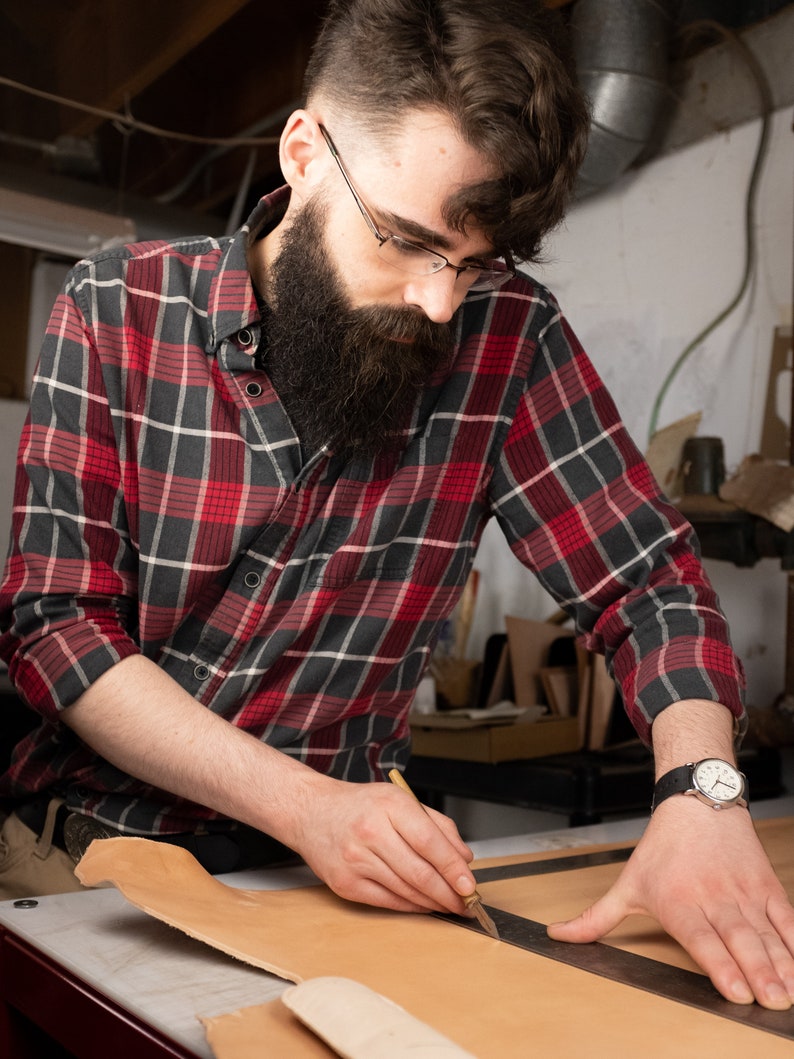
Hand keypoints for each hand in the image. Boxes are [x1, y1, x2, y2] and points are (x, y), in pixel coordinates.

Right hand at [289, 775, 476, 914]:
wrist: (311, 812)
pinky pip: (387, 902)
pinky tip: (423, 904)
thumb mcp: (400, 800)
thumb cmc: (359, 806)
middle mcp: (371, 832)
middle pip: (420, 873)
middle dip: (449, 893)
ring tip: (449, 904)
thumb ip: (437, 825)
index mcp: (390, 806)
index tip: (469, 884)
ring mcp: (355, 860)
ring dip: (433, 903)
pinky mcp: (345, 884)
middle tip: (466, 903)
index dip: (453, 868)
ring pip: (406, 891)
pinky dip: (410, 907)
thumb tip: (463, 859)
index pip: (430, 842)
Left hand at [547, 799, 793, 1009]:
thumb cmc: (663, 847)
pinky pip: (786, 917)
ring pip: (766, 933)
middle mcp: (713, 898)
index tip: (736, 993)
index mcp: (679, 902)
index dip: (720, 967)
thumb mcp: (628, 882)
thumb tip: (558, 937)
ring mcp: (743, 892)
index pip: (702, 939)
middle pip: (739, 940)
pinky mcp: (766, 886)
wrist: (697, 802)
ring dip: (781, 965)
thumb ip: (596, 918)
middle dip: (758, 974)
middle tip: (772, 1002)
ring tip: (787, 994)